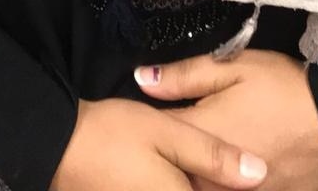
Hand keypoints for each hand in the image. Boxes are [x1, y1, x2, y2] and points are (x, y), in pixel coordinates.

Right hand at [49, 96, 267, 190]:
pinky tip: (169, 173)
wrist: (57, 146)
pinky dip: (174, 186)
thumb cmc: (114, 135)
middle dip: (213, 184)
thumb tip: (260, 174)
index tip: (250, 178)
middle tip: (224, 171)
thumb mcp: (168, 133)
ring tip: (190, 169)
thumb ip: (214, 155)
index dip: (231, 186)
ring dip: (196, 185)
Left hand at [133, 49, 317, 190]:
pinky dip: (216, 185)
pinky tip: (222, 174)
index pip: (154, 135)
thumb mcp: (235, 68)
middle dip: (166, 156)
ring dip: (191, 174)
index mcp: (199, 135)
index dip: (148, 124)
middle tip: (172, 140)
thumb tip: (142, 78)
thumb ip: (185, 76)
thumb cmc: (284, 90)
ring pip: (194, 187)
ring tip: (200, 158)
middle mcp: (208, 175)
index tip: (147, 115)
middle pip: (170, 170)